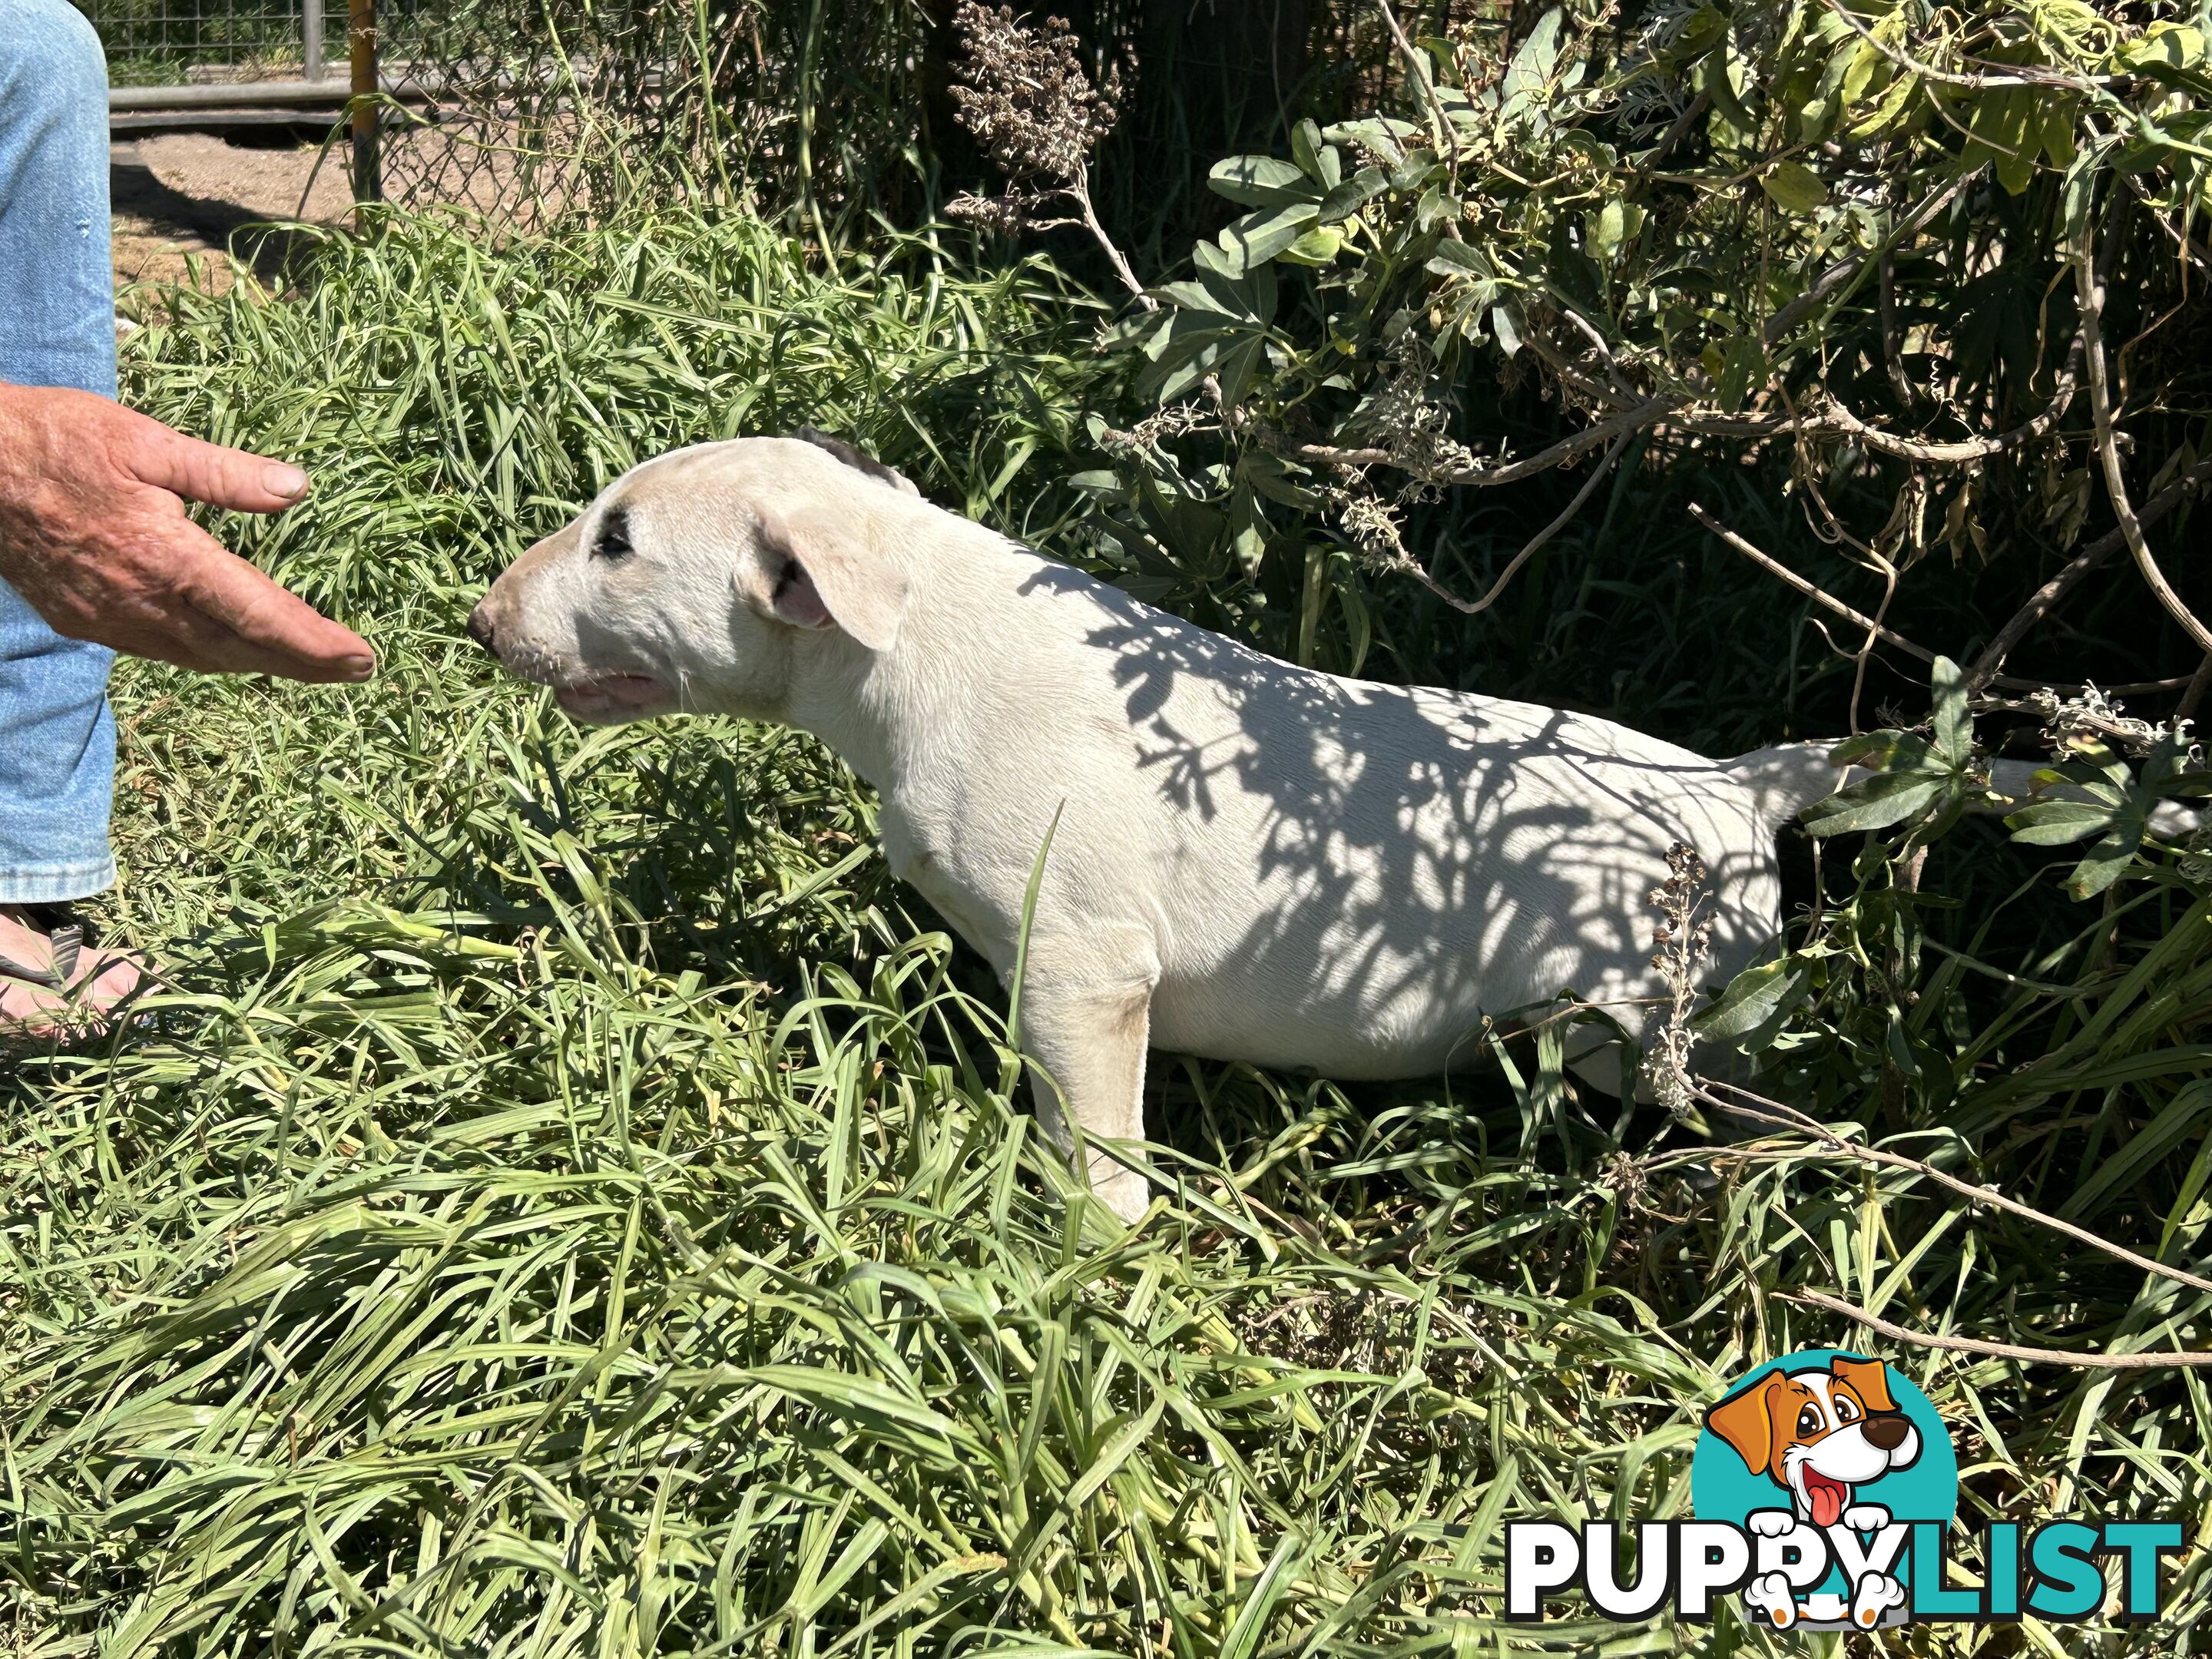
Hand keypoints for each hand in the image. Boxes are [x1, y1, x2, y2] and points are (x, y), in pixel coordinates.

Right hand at [0, 383, 372, 680]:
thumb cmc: (55, 439)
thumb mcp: (145, 441)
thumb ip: (224, 473)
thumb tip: (297, 488)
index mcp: (163, 558)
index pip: (258, 616)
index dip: (314, 643)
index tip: (362, 659)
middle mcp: (139, 603)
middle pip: (240, 650)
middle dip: (302, 662)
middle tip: (356, 669)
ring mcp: (108, 620)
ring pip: (201, 658)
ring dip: (257, 663)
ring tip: (308, 661)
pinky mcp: (84, 622)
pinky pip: (162, 651)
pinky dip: (208, 654)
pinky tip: (230, 645)